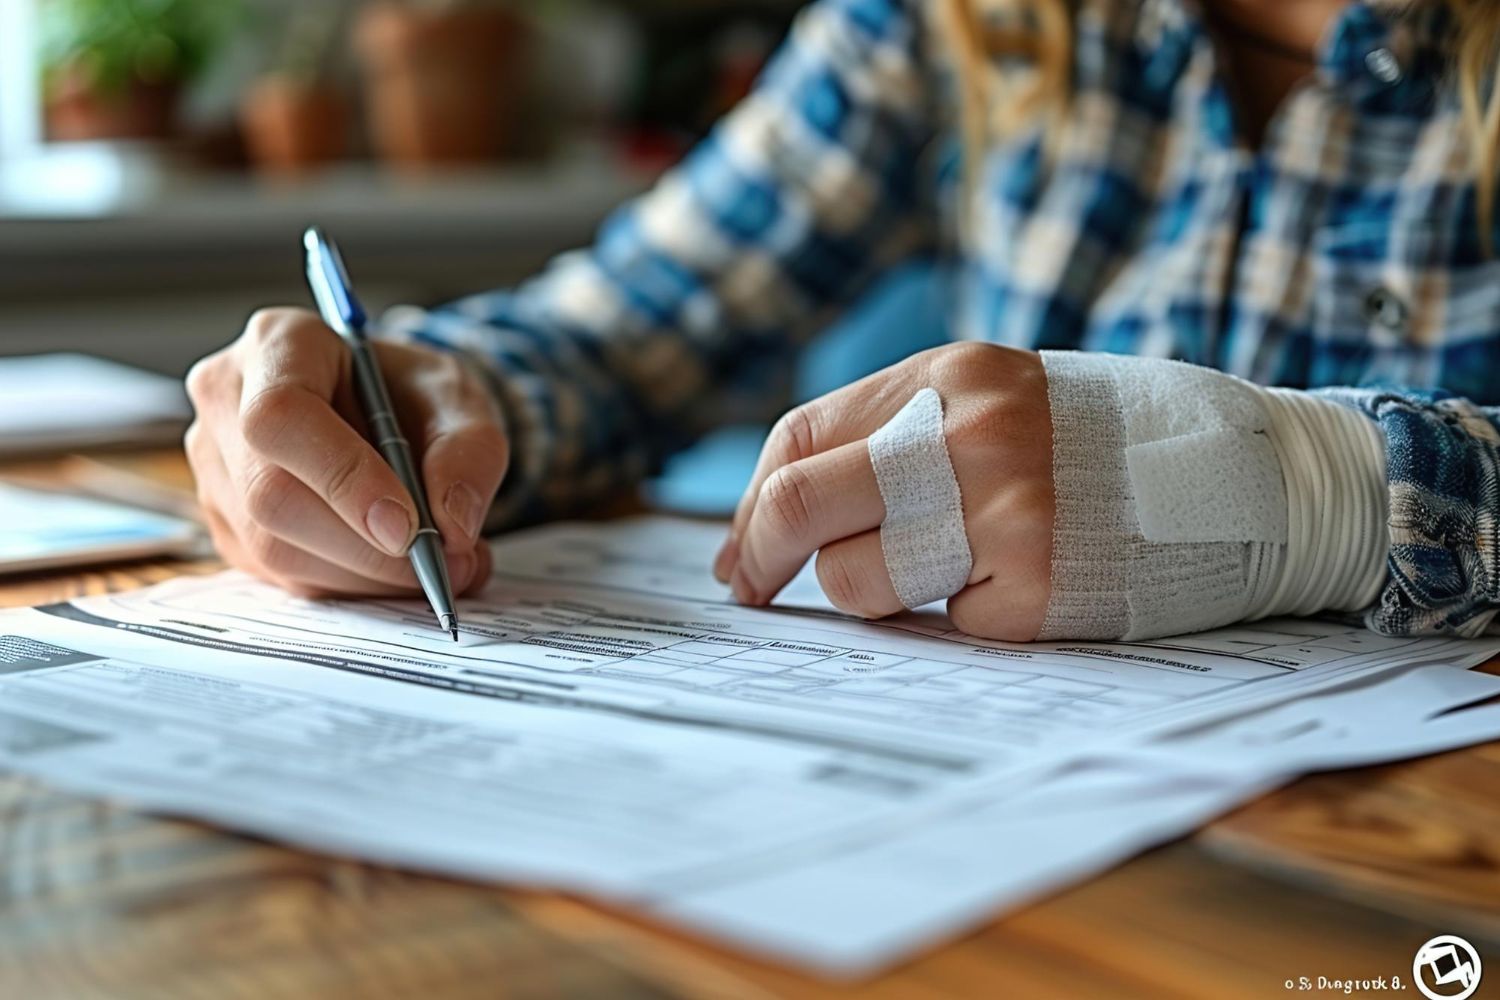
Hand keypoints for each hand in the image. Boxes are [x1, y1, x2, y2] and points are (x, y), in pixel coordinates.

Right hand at [185, 307, 507, 597]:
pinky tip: (395, 568)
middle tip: (444, 562)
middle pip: (271, 494)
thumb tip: (453, 524)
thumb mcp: (462, 400)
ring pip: (273, 547)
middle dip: (366, 547)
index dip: (342, 478)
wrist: (392, 410)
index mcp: (280, 344)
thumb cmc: (414, 393)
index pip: (281, 416)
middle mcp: (228, 400)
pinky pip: (280, 575)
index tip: (406, 526)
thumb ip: (469, 452)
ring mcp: (217, 466)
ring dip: (366, 576)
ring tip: (437, 564)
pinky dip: (349, 585)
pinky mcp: (227, 523)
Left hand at [714, 343, 1053, 640]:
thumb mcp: (988, 403)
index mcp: (950, 374)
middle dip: (760, 556)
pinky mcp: (1035, 589)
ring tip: (948, 568)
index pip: (801, 437)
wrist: (1226, 478)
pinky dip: (962, 616)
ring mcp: (1005, 513)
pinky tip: (1018, 584)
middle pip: (803, 503)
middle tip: (750, 589)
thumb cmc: (1082, 447)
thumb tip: (749, 541)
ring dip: (875, 591)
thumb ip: (881, 444)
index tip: (741, 555)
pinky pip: (940, 623)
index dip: (753, 504)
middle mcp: (971, 435)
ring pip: (856, 579)